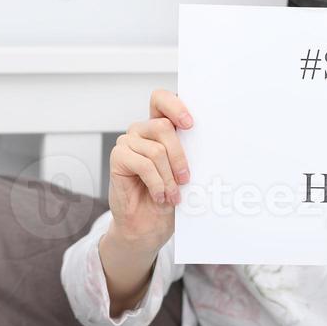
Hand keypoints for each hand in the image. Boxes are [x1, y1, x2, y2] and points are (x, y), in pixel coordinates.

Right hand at [106, 89, 192, 252]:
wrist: (147, 225)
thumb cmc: (168, 198)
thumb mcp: (183, 174)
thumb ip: (188, 154)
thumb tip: (208, 144)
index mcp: (159, 128)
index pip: (161, 100)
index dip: (175, 106)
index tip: (190, 124)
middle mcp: (142, 131)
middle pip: (163, 126)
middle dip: (179, 156)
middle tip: (186, 179)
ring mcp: (128, 142)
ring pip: (156, 150)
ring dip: (169, 177)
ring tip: (172, 195)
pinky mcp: (118, 157)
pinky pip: (143, 164)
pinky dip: (157, 183)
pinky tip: (159, 196)